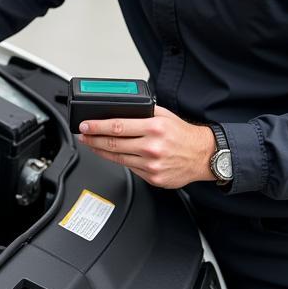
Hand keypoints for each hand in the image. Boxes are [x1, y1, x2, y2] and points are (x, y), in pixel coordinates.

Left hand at [78, 105, 215, 188]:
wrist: (204, 156)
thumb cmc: (184, 135)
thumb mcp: (165, 115)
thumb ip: (143, 112)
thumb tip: (120, 110)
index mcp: (154, 128)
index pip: (117, 126)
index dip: (97, 126)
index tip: (85, 125)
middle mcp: (152, 147)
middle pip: (113, 144)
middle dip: (93, 139)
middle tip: (83, 136)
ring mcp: (152, 165)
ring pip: (118, 158)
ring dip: (100, 151)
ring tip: (92, 145)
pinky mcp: (153, 178)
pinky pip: (130, 168)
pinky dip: (118, 161)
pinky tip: (112, 155)